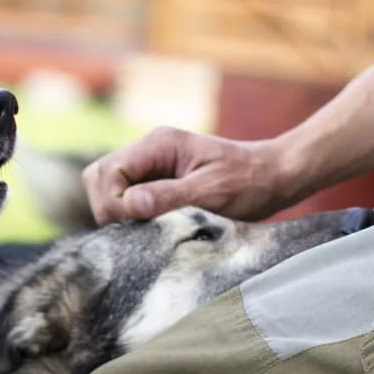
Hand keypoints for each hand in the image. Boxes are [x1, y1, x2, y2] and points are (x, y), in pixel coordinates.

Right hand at [82, 127, 298, 223]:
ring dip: (117, 213)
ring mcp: (151, 166)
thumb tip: (129, 203)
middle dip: (107, 207)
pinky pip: (125, 198)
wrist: (274, 177)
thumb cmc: (249, 183)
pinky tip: (150, 228)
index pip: (108, 172)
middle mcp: (149, 151)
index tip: (135, 223)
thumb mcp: (211, 191)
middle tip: (134, 230)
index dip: (112, 203)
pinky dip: (129, 216)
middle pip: (99, 177)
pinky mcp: (156, 182)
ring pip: (107, 189)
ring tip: (144, 230)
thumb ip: (168, 196)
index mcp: (159, 144)